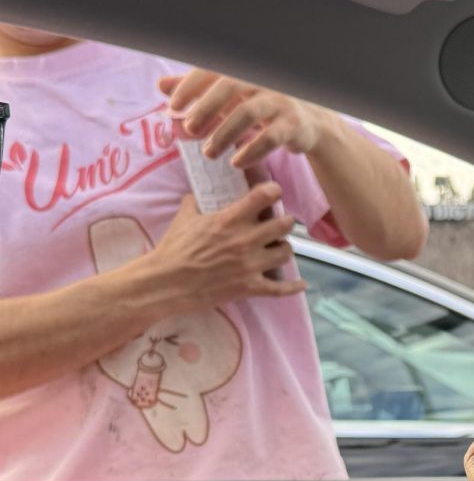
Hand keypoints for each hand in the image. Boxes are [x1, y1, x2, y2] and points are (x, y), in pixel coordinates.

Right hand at [141, 184, 305, 313]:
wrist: (164, 283)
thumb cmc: (173, 249)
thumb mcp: (184, 218)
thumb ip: (194, 203)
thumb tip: (196, 194)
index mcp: (230, 219)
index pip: (264, 196)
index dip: (274, 191)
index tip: (274, 192)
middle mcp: (246, 240)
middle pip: (284, 225)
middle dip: (284, 223)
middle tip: (278, 224)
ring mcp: (250, 265)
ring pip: (286, 253)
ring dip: (283, 249)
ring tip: (277, 249)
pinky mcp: (249, 287)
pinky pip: (280, 288)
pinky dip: (293, 287)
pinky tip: (301, 284)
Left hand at [161, 70, 331, 169]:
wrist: (309, 122)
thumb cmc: (264, 106)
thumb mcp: (232, 97)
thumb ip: (199, 90)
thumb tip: (161, 86)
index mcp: (245, 72)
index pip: (213, 70)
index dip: (190, 85)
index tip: (173, 106)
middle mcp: (263, 82)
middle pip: (230, 87)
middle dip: (205, 108)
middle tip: (189, 129)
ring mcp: (280, 102)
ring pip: (248, 112)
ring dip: (224, 134)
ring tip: (208, 153)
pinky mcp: (293, 125)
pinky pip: (270, 137)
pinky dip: (250, 151)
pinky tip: (236, 162)